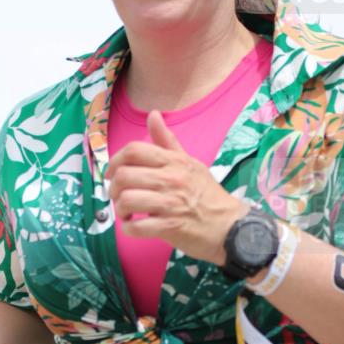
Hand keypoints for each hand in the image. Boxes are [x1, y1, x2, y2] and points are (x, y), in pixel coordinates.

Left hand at [105, 109, 249, 264]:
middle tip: (119, 197)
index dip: (115, 161)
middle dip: (113, 189)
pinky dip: (129, 229)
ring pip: (127, 200)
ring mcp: (170, 204)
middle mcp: (171, 179)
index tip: (113, 174)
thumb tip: (153, 114)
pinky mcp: (170, 227)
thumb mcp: (190, 163)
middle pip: (124, 175)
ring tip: (127, 213)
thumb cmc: (207, 194)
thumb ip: (167, 141)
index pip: (134, 150)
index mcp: (174, 162)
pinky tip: (134, 226)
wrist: (230, 225)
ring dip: (120, 210)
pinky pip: (137, 227)